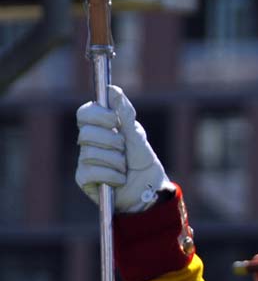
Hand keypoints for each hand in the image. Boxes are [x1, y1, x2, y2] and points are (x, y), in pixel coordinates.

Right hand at [76, 85, 170, 212]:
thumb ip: (125, 114)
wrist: (149, 190)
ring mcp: (85, 160)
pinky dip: (111, 175)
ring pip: (90, 153)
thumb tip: (112, 90)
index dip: (98, 115)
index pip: (84, 113)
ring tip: (125, 167)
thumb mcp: (137, 136)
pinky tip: (119, 179)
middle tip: (124, 149)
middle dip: (112, 141)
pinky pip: (90, 171)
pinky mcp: (84, 178)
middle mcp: (89, 142)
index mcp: (101, 128)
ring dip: (115, 161)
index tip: (116, 121)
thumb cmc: (143, 161)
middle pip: (86, 132)